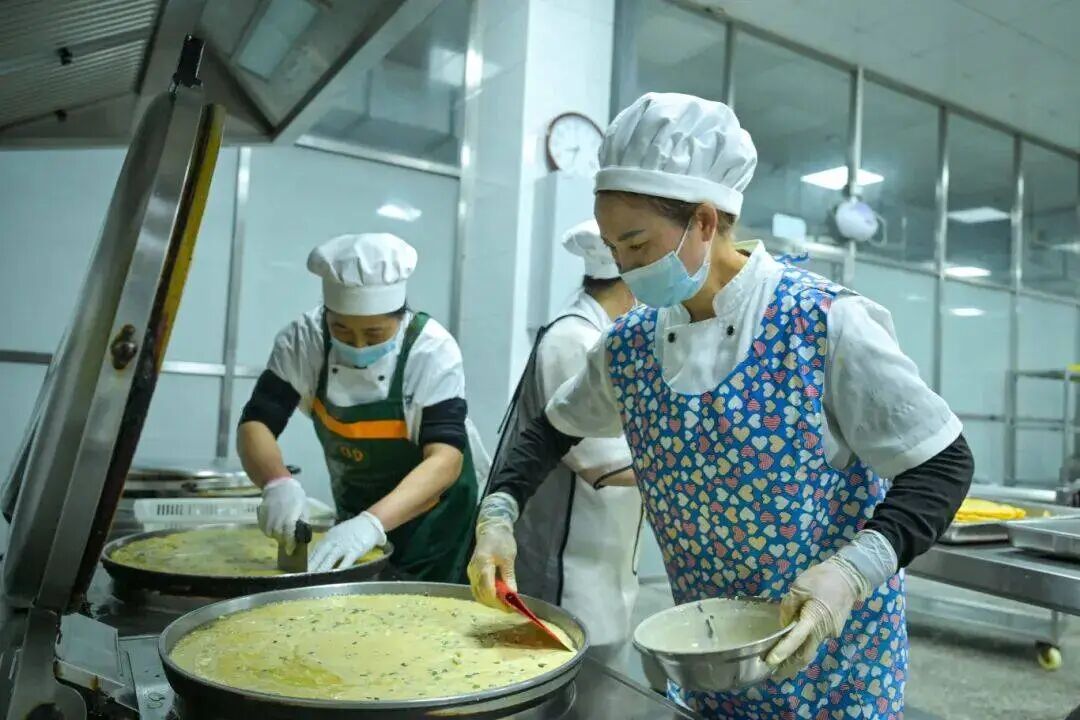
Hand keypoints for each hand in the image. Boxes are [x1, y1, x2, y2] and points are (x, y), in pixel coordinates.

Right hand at [257, 477, 307, 551]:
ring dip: (276, 535)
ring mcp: (267, 519)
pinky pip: (264, 528)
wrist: (278, 486)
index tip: (291, 551)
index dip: (290, 545)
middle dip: (283, 540)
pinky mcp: (261, 517)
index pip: (288, 537)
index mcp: (289, 520)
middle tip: (288, 539)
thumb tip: (301, 534)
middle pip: (278, 537)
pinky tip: (274, 525)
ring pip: (270, 533)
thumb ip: (302, 522)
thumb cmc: (294, 496)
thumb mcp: (303, 508)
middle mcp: (277, 521)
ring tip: (281, 530)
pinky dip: (269, 529)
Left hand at [309, 511, 385, 572]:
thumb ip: (329, 543)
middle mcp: (334, 541)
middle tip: (304, 577)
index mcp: (329, 537)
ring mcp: (344, 545)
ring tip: (314, 578)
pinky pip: (346, 561)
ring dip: (322, 569)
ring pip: (330, 558)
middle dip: (312, 566)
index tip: (301, 570)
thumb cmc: (353, 529)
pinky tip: (334, 575)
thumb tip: (318, 555)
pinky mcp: (355, 550)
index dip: (309, 560)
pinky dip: (340, 568)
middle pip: (320, 555)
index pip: (316, 550)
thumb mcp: (337, 533)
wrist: (370, 522)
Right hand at [467, 492, 518, 610]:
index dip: (498, 601)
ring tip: (505, 605)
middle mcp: (473, 570)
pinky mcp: (471, 574)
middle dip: (495, 604)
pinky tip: (498, 598)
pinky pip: (477, 590)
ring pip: (478, 594)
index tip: (510, 608)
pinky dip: (487, 596)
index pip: (488, 589)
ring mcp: (470, 572)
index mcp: (483, 564)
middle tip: (509, 609)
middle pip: (481, 594)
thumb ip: (509, 576)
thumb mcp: (508, 558)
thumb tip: (512, 594)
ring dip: (491, 602)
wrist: (490, 529)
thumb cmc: (501, 540)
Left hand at [765, 555, 869, 677]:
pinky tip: (796, 641)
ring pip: (811, 648)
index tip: (769, 663)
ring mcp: (831, 632)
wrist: (850, 576)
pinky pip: (817, 639)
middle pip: (805, 655)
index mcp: (813, 618)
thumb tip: (784, 625)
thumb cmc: (822, 578)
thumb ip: (788, 607)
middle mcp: (823, 631)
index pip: (795, 640)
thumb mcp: (799, 587)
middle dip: (789, 666)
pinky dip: (805, 643)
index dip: (782, 652)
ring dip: (797, 656)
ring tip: (781, 660)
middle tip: (773, 673)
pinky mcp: (834, 630)